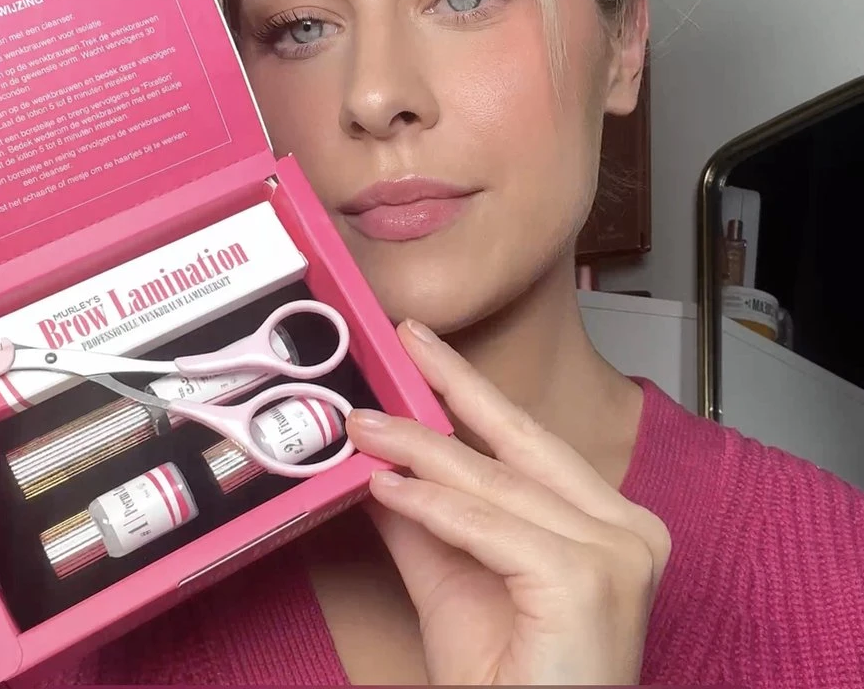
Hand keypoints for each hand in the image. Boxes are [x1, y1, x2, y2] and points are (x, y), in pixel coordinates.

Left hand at [346, 320, 669, 685]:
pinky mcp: (588, 580)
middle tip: (403, 341)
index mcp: (611, 524)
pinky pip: (489, 527)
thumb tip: (379, 458)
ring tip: (365, 426)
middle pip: (520, 446)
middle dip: (452, 387)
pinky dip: (432, 505)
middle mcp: (629, 530)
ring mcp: (616, 554)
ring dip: (419, 450)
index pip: (530, 442)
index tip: (425, 349)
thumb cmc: (512, 682)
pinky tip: (387, 486)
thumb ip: (425, 518)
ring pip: (496, 484)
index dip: (473, 391)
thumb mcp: (455, 581)